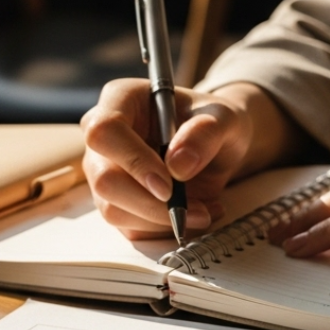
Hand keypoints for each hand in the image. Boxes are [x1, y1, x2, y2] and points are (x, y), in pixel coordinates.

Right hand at [82, 80, 305, 238]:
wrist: (218, 147)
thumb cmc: (213, 123)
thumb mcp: (225, 118)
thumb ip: (206, 133)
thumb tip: (178, 165)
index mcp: (121, 100)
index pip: (105, 131)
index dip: (133, 161)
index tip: (168, 186)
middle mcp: (104, 138)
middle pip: (104, 178)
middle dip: (150, 203)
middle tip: (196, 209)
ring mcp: (105, 172)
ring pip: (114, 210)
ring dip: (162, 220)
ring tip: (205, 210)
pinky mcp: (117, 202)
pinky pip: (130, 227)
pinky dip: (165, 229)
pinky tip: (195, 213)